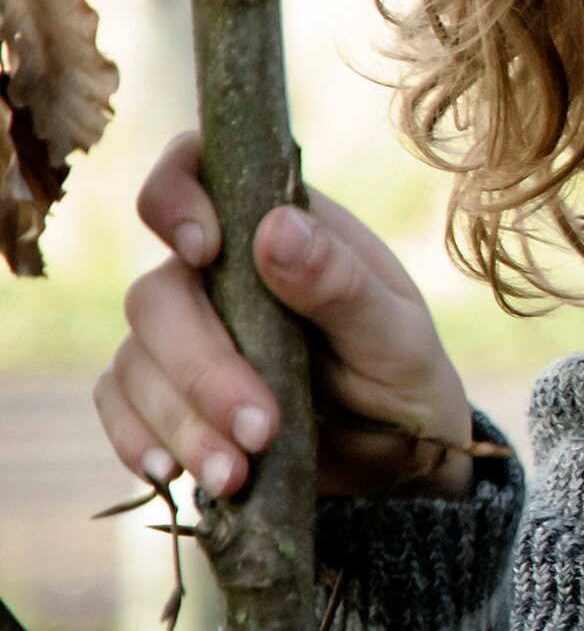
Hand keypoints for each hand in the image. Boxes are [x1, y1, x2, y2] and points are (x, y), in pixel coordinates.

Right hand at [93, 132, 476, 501]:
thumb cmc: (405, 379)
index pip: (198, 171)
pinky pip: (119, 403)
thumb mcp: (396, 336)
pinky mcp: (166, 393)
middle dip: (203, 368)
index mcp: (284, 231)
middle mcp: (223, 274)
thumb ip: (339, 284)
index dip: (177, 196)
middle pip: (159, 293)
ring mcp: (188, 333)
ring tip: (235, 472)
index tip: (205, 250)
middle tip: (261, 429)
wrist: (397, 468)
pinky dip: (138, 438)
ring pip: (136, 358)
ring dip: (180, 420)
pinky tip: (173, 472)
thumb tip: (275, 228)